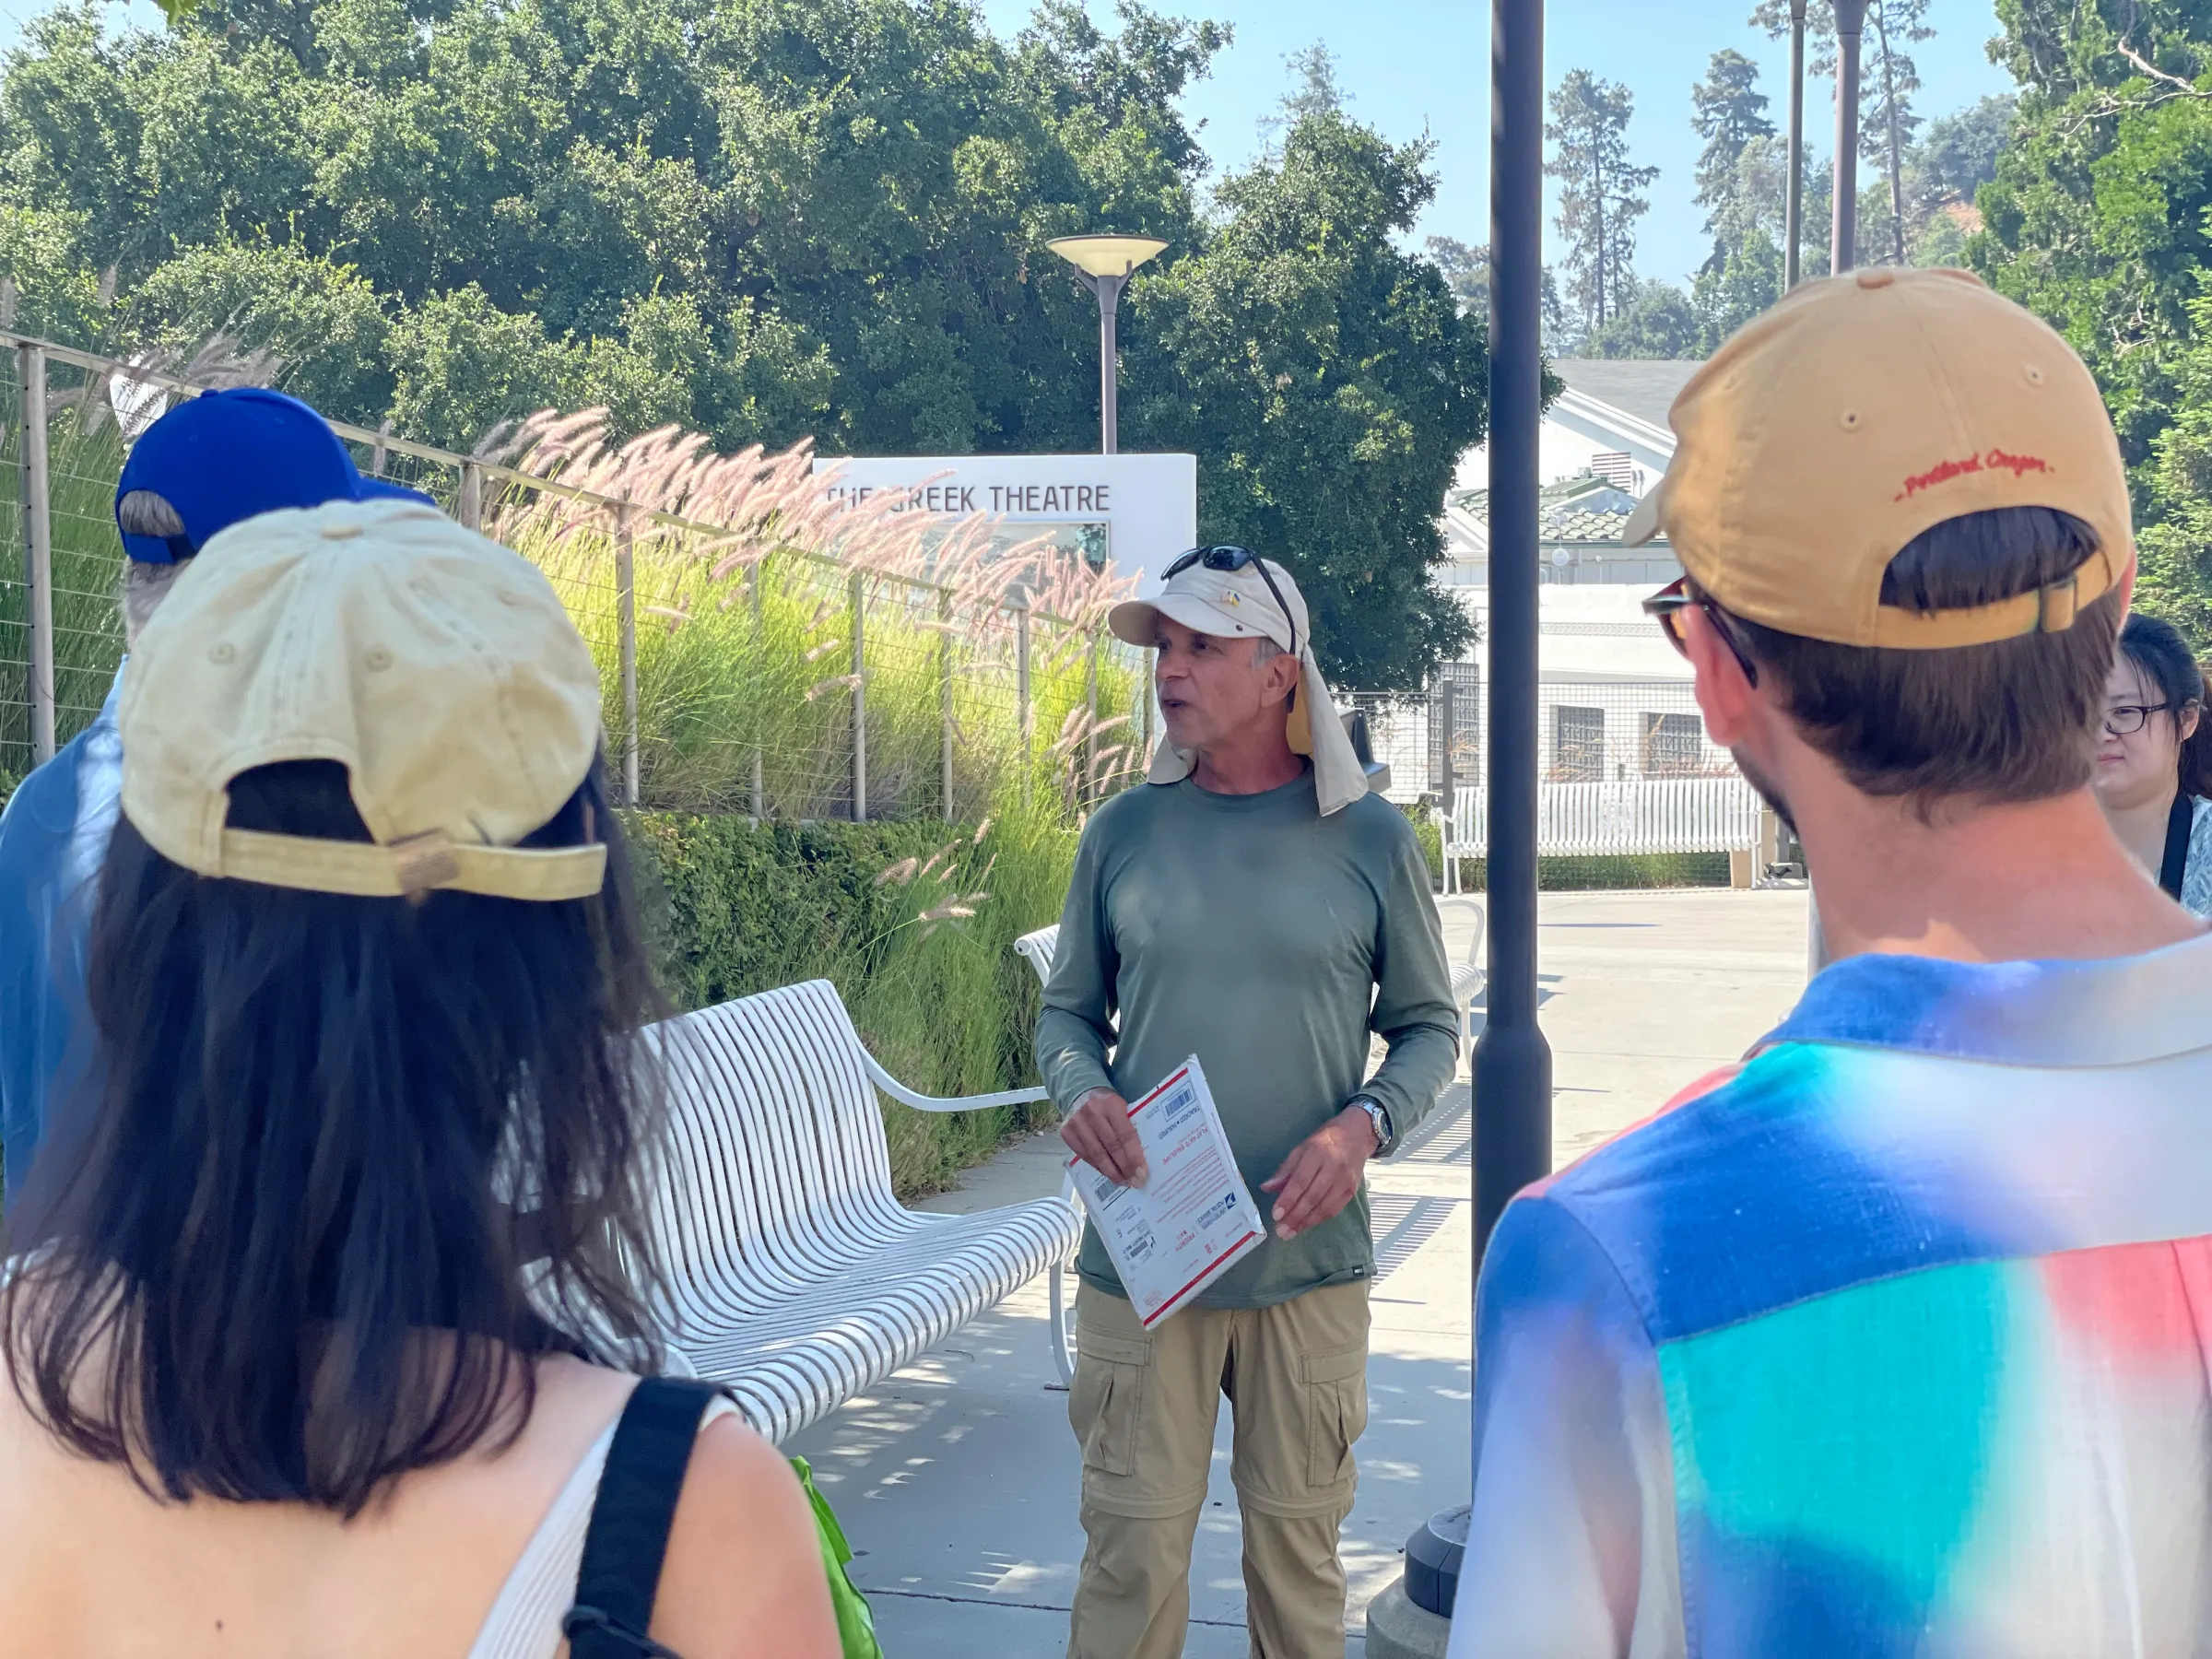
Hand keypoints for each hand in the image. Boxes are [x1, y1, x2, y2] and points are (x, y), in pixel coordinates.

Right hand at [1060, 1087, 1146, 1187]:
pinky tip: (1108, 1174)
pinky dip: (1098, 1167)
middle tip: (1135, 1182)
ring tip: (1123, 1182)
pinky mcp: (1066, 1133)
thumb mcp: (1122, 1106)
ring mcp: (1077, 1123)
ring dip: (1111, 1172)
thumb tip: (1143, 1156)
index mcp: (1111, 1104)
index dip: (1134, 1156)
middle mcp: (1092, 1113)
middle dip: (1125, 1168)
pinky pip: (1085, 1155)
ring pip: (1097, 1155)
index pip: (1125, 1135)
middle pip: (1111, 1147)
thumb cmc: (1107, 1103)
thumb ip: (1130, 1125)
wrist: (1080, 1091)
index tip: (1142, 1173)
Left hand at [1260, 1108, 1375, 1240]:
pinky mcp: (1352, 1190)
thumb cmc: (1325, 1140)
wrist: (1357, 1134)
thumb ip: (1285, 1169)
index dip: (1288, 1199)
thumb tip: (1267, 1188)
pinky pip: (1334, 1209)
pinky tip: (1306, 1225)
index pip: (1301, 1181)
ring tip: (1290, 1232)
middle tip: (1281, 1231)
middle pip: (1312, 1196)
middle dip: (1295, 1216)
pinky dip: (1319, 1219)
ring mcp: (1345, 1180)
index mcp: (1317, 1153)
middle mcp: (1333, 1167)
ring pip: (1324, 1207)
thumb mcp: (1301, 1148)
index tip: (1276, 1215)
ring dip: (1306, 1222)